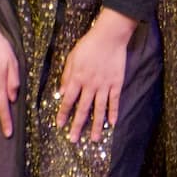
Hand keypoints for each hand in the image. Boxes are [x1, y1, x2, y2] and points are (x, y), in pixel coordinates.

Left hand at [55, 8, 136, 142]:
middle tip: (73, 139)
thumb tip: (61, 93)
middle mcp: (90, 85)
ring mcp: (104, 85)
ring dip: (96, 125)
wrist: (110, 36)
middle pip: (83, 109)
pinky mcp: (117, 83)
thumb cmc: (88, 45)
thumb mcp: (72, 58)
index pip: (68, 101)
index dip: (63, 113)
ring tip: (94, 139)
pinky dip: (113, 112)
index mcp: (77, 79)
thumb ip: (67, 76)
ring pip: (99, 109)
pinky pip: (114, 101)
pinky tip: (112, 124)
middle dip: (77, 125)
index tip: (59, 125)